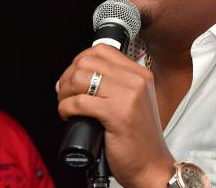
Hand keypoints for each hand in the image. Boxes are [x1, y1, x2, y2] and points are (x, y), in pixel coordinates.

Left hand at [57, 44, 174, 187]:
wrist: (151, 165)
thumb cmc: (138, 138)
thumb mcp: (133, 101)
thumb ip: (114, 84)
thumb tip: (77, 74)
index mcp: (140, 74)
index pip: (102, 50)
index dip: (80, 61)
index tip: (73, 77)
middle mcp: (136, 80)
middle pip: (87, 61)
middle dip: (67, 77)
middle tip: (65, 93)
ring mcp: (128, 95)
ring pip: (80, 78)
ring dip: (64, 92)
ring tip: (66, 105)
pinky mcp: (117, 114)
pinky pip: (78, 101)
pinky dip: (65, 108)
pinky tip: (68, 116)